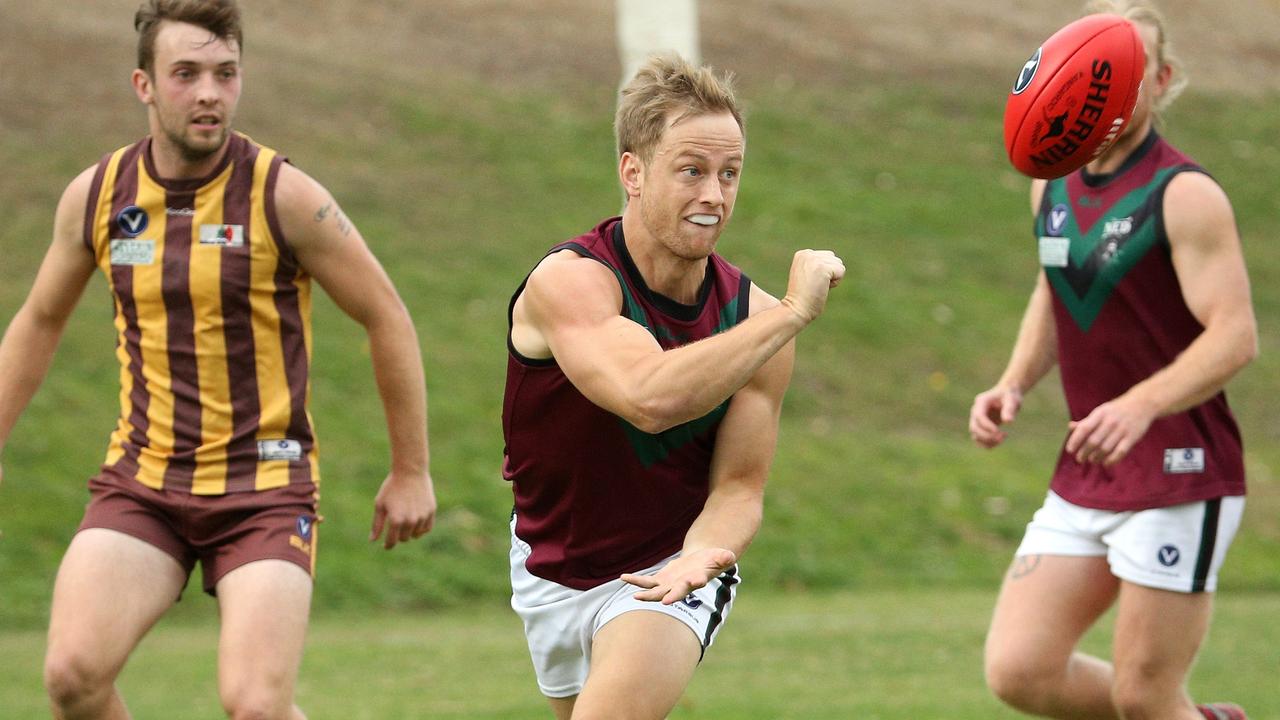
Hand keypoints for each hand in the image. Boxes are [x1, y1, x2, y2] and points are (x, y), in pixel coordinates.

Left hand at [369, 471, 436, 549]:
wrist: (410, 471)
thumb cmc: (392, 487)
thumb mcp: (380, 504)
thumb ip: (377, 524)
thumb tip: (373, 540)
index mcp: (396, 520)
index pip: (392, 542)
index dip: (387, 545)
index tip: (385, 545)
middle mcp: (410, 520)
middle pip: (404, 539)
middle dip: (399, 535)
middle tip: (396, 525)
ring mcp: (422, 516)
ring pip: (416, 534)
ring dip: (410, 531)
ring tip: (405, 518)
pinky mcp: (431, 511)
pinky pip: (426, 528)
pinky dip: (421, 528)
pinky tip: (415, 521)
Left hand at [620, 547, 736, 604]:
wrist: (700, 564)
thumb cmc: (712, 560)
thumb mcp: (720, 556)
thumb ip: (724, 557)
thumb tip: (730, 556)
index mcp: (696, 580)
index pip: (694, 584)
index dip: (691, 585)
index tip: (691, 585)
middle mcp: (682, 586)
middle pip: (674, 593)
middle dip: (667, 597)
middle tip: (662, 602)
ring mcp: (670, 586)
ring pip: (656, 592)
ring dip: (646, 594)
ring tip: (635, 596)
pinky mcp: (661, 581)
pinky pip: (646, 582)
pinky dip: (636, 581)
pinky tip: (623, 577)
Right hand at [781, 250, 844, 323]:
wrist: (796, 309)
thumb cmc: (803, 298)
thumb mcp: (808, 276)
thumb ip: (819, 266)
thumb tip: (837, 267)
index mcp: (803, 254)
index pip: (828, 257)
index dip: (824, 273)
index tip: (810, 282)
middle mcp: (807, 253)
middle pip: (834, 259)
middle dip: (830, 274)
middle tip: (815, 285)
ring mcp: (814, 259)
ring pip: (839, 264)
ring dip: (832, 278)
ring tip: (818, 286)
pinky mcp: (822, 267)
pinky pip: (841, 271)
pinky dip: (835, 283)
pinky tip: (822, 288)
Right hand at [969, 386, 1022, 447]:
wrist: (1007, 396)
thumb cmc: (1010, 395)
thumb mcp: (1012, 400)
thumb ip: (1009, 409)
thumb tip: (1009, 421)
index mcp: (981, 402)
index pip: (979, 416)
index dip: (987, 425)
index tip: (998, 431)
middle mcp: (976, 411)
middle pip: (974, 427)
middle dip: (987, 435)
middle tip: (1002, 436)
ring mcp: (977, 420)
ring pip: (975, 435)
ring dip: (987, 441)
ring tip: (1002, 439)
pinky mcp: (981, 427)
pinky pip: (979, 439)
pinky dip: (987, 444)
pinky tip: (1000, 441)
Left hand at [1065, 396, 1154, 465]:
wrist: (1142, 404)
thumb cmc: (1116, 410)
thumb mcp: (1100, 411)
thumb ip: (1086, 421)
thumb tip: (1070, 427)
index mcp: (1099, 414)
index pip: (1084, 428)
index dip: (1075, 440)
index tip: (1069, 450)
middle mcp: (1110, 421)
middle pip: (1093, 441)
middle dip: (1084, 452)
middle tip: (1079, 459)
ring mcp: (1122, 430)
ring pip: (1105, 448)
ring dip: (1096, 458)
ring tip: (1092, 461)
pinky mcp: (1132, 437)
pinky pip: (1120, 452)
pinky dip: (1112, 460)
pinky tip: (1106, 463)